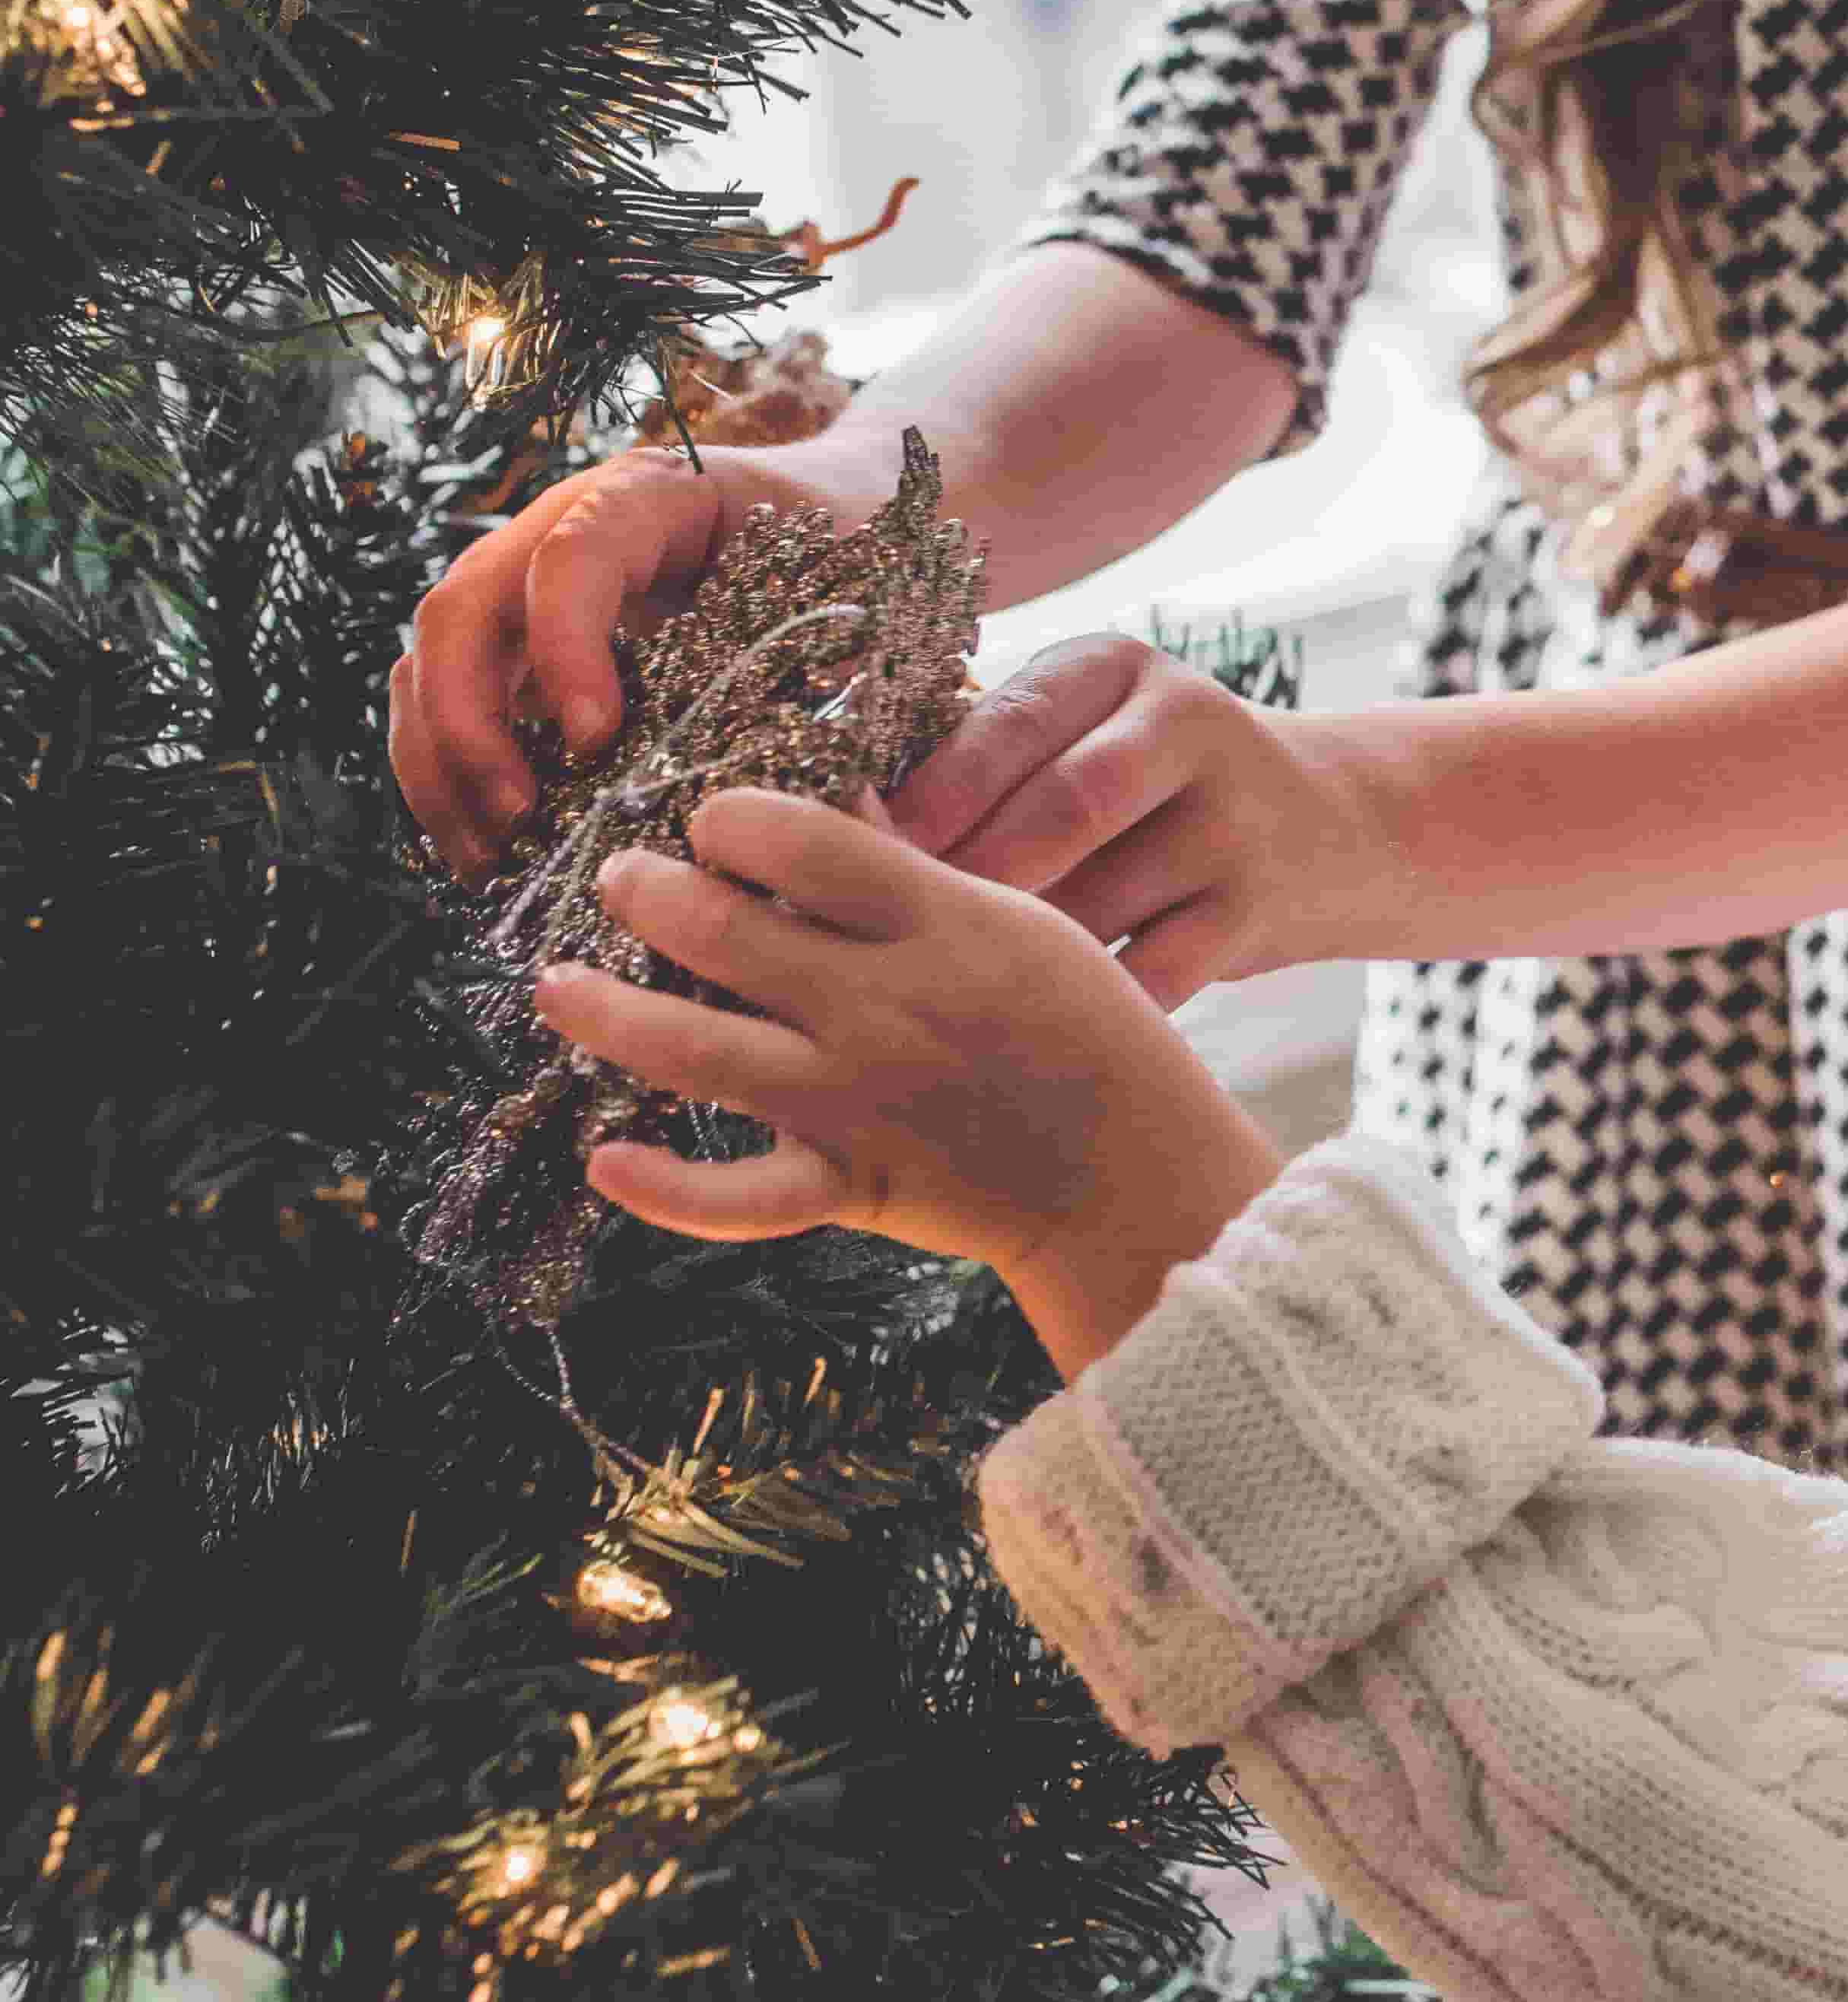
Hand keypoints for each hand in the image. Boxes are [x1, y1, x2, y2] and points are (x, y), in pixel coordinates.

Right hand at [394, 436, 901, 876]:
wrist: (833, 510)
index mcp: (651, 496)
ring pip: (430, 660)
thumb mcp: (849, 588)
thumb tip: (792, 793)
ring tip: (491, 856)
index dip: (564, 649)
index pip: (572, 556)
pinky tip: (485, 851)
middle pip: (464, 608)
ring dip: (439, 764)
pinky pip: (442, 701)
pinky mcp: (514, 642)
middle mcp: (562, 527)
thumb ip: (824, 667)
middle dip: (469, 721)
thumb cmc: (845, 552)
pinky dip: (446, 777)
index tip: (596, 740)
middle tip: (519, 817)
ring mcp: (524, 582)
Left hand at [532, 784, 1278, 1338]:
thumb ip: (919, 874)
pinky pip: (735, 1196)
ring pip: (694, 1050)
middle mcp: (884, 1006)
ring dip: (607, 1012)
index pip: (803, 841)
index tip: (712, 819)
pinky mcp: (851, 1184)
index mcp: (938, 926)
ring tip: (558, 985)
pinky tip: (605, 1160)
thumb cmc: (1090, 1031)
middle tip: (622, 879)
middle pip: (724, 931)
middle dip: (648, 894)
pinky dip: (663, 1189)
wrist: (1136, 1174)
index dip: (732, 819)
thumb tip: (830, 804)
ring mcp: (857, 1100)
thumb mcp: (1023, 923)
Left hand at [880, 633, 1372, 1010]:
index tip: (849, 858)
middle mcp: (1188, 727)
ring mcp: (1234, 821)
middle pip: (1064, 809)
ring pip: (1101, 904)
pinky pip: (1152, 976)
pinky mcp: (1258, 909)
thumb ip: (986, 758)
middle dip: (971, 878)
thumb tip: (845, 831)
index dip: (928, 797)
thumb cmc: (1149, 787)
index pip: (1011, 723)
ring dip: (1017, 955)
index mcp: (1118, 667)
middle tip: (890, 937)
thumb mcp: (1087, 728)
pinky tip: (1029, 1028)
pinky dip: (1084, 1008)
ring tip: (941, 990)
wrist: (1331, 825)